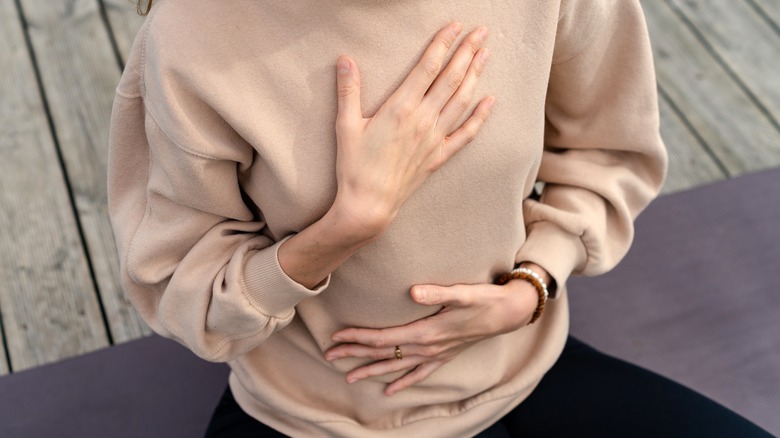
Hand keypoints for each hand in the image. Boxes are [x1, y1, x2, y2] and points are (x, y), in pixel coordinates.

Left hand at [324, 280, 537, 394]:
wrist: (508, 313)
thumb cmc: (484, 300)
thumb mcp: (462, 292)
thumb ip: (437, 293)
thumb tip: (412, 292)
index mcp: (426, 332)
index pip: (383, 338)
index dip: (358, 337)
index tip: (337, 336)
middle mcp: (427, 348)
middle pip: (384, 353)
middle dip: (355, 354)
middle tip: (328, 355)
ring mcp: (435, 355)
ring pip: (396, 366)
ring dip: (371, 370)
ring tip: (349, 377)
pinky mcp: (444, 356)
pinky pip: (419, 374)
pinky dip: (402, 382)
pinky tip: (389, 391)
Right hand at [330, 22, 494, 237]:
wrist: (369, 205)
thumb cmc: (354, 166)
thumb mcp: (345, 126)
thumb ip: (348, 91)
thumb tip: (345, 60)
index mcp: (400, 107)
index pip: (428, 67)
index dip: (443, 44)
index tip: (455, 26)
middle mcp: (423, 119)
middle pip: (451, 78)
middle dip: (467, 51)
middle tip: (482, 32)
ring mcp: (434, 138)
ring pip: (461, 101)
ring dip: (475, 75)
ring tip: (486, 54)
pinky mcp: (439, 156)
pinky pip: (466, 134)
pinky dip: (480, 116)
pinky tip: (490, 101)